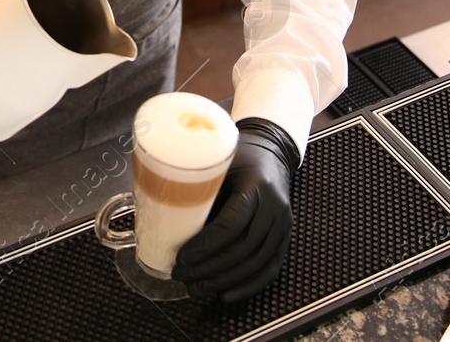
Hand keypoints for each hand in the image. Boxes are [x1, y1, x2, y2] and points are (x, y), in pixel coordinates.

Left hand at [173, 118, 298, 301]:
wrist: (272, 153)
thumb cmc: (241, 157)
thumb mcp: (221, 164)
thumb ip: (202, 188)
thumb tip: (165, 213)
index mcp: (256, 186)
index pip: (232, 223)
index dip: (206, 244)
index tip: (183, 256)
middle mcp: (274, 208)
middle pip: (242, 249)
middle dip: (209, 268)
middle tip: (182, 274)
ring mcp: (282, 225)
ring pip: (255, 263)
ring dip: (223, 280)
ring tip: (196, 287)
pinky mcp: (284, 238)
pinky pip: (269, 268)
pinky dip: (248, 286)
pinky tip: (226, 294)